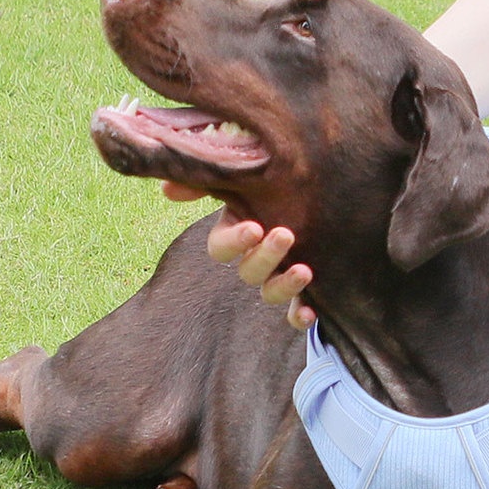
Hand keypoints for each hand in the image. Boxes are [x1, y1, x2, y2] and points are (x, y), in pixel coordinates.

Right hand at [160, 183, 315, 324]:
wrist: (319, 188)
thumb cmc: (278, 178)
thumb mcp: (247, 172)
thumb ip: (211, 177)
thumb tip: (168, 190)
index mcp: (237, 231)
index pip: (221, 247)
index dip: (233, 242)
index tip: (254, 228)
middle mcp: (254, 256)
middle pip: (248, 271)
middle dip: (265, 257)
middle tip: (285, 235)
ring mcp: (278, 274)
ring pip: (269, 292)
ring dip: (283, 286)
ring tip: (304, 272)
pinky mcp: (304, 288)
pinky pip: (294, 312)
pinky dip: (299, 317)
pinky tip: (310, 312)